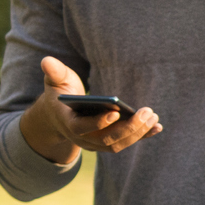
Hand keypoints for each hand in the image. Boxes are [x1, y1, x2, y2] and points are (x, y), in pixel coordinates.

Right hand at [18, 56, 159, 163]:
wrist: (60, 115)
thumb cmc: (61, 93)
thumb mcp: (56, 81)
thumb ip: (54, 72)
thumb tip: (46, 61)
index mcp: (68, 123)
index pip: (83, 128)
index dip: (99, 123)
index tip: (116, 112)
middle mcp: (82, 138)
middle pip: (107, 139)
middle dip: (129, 128)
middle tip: (146, 113)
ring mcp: (96, 143)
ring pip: (119, 144)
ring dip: (138, 132)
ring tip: (153, 117)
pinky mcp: (109, 142)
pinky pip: (128, 142)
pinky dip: (143, 136)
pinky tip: (158, 127)